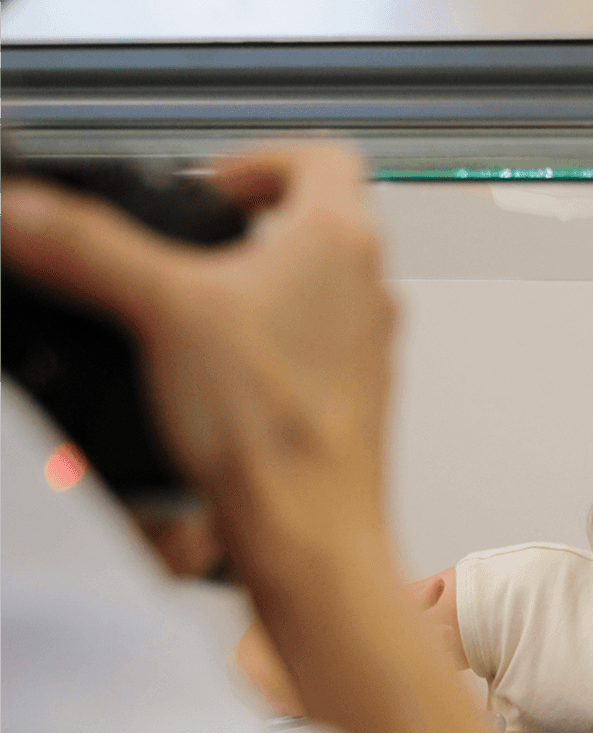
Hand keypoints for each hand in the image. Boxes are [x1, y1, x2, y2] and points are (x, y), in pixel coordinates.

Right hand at [1, 143, 395, 562]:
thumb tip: (24, 210)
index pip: (324, 158)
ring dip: (261, 287)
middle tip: (195, 246)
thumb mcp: (158, 310)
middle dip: (251, 226)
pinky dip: (269, 346)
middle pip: (321, 223)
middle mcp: (371, 289)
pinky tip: (219, 374)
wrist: (309, 527)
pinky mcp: (356, 398)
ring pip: (320, 290)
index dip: (258, 159)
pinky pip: (316, 350)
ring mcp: (370, 347)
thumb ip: (85, 249)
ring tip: (199, 308)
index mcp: (343, 241)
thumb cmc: (273, 429)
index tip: (208, 187)